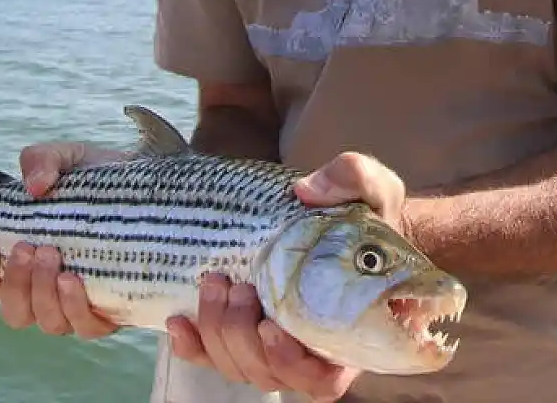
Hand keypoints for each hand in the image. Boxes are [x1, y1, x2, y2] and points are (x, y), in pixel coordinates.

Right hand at [0, 140, 127, 338]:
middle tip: (33, 248)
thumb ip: (43, 161)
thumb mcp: (70, 158)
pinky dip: (76, 309)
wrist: (154, 185)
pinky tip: (76, 281)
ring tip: (56, 261)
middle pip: (16, 310)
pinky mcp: (114, 310)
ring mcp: (81, 303)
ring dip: (44, 295)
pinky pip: (88, 327)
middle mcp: (49, 288)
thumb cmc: (102, 177)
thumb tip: (36, 186)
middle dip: (17, 284)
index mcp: (28, 260)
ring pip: (48, 322)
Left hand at [165, 152, 408, 401]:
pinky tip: (179, 320)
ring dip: (218, 332)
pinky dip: (192, 346)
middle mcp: (313, 348)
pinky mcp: (247, 332)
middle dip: (241, 335)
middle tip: (239, 287)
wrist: (348, 218)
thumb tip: (307, 189)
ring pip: (238, 366)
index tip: (272, 327)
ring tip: (215, 284)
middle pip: (269, 372)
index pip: (323, 378)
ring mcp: (277, 343)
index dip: (292, 363)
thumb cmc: (371, 212)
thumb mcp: (377, 188)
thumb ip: (355, 178)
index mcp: (351, 332)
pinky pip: (213, 357)